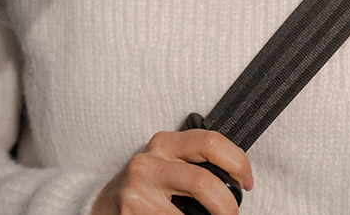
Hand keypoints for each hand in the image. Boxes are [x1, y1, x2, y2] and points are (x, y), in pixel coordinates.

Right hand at [92, 130, 252, 214]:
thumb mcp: (169, 164)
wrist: (103, 206)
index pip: (211, 142)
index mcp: (165, 143)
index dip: (238, 163)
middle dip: (227, 206)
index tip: (246, 181)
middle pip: (203, 181)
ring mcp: (137, 192)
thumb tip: (238, 179)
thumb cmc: (147, 186)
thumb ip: (196, 163)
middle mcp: (148, 163)